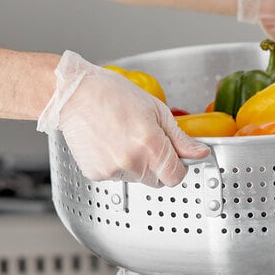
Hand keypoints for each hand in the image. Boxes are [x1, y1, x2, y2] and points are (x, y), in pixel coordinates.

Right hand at [37, 51, 209, 186]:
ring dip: (135, 165)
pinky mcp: (96, 174)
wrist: (74, 94)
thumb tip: (199, 152)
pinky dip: (115, 165)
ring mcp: (113, 170)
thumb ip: (180, 138)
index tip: (174, 158)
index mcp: (152, 146)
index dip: (177, 167)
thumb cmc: (113, 95)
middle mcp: (132, 162)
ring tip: (122, 138)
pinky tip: (109, 143)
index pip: (176, 177)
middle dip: (156, 166)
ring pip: (135, 178)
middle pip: (156, 181)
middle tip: (144, 141)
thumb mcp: (157, 111)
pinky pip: (115, 177)